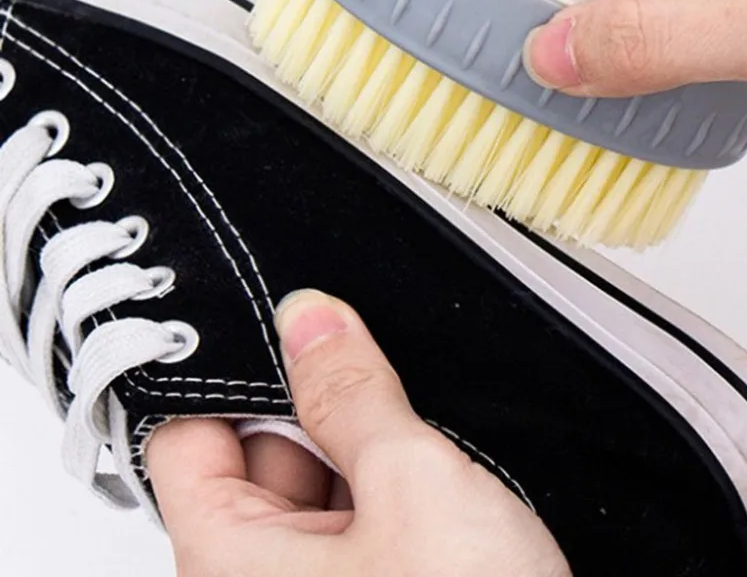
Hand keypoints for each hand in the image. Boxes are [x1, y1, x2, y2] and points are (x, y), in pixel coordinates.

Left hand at [147, 290, 568, 576]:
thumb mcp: (412, 484)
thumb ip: (353, 392)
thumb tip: (309, 318)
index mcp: (230, 567)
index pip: (186, 439)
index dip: (234, 378)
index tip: (292, 330)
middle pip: (256, 457)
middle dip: (318, 411)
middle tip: (379, 380)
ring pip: (318, 486)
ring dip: (367, 448)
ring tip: (421, 436)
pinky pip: (360, 520)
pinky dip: (393, 485)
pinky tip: (437, 471)